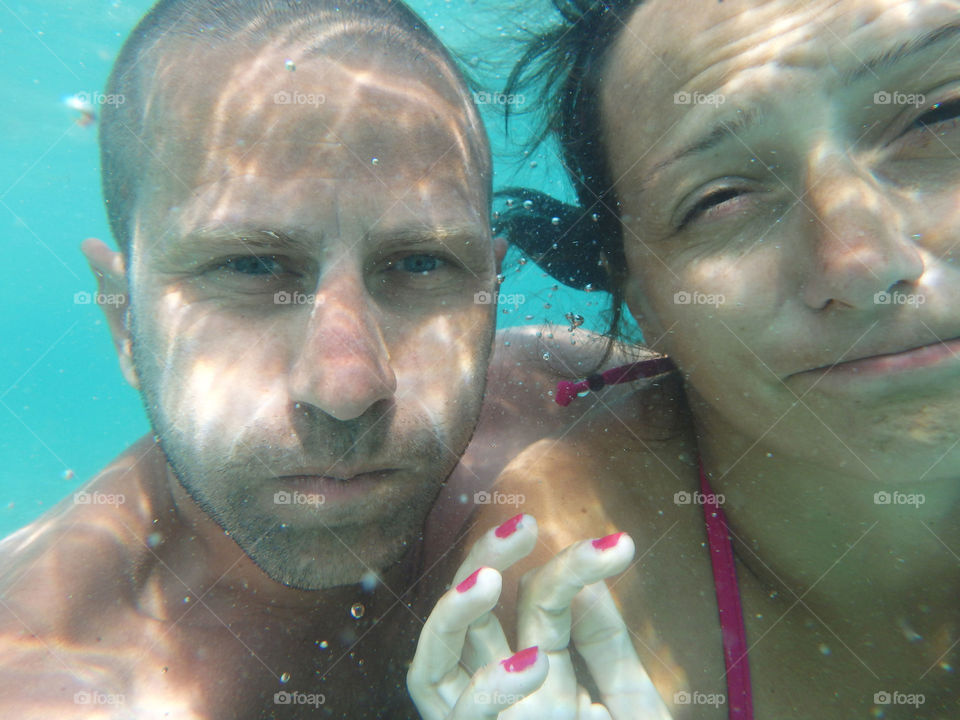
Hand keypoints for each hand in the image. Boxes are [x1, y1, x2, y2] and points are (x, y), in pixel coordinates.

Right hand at [408, 514, 671, 718]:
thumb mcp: (632, 707)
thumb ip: (605, 648)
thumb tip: (584, 580)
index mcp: (543, 678)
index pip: (532, 605)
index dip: (565, 567)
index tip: (617, 545)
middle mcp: (504, 699)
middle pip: (467, 617)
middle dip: (481, 562)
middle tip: (522, 525)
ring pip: (432, 665)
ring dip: (451, 616)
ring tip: (488, 582)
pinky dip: (490, 690)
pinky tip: (531, 665)